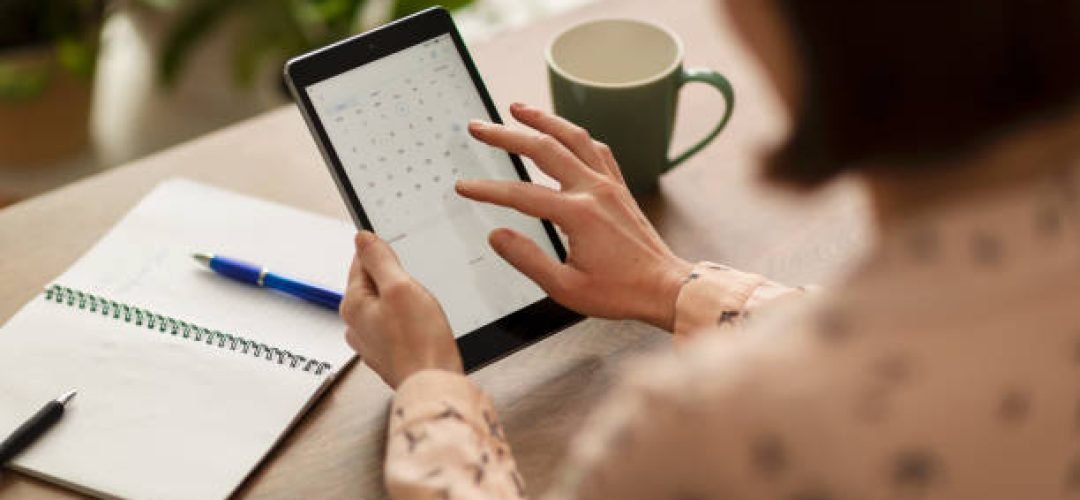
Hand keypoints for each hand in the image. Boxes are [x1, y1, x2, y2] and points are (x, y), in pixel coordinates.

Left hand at [340, 231, 462, 387]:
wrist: (433, 384)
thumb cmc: (419, 342)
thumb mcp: (400, 287)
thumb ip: (379, 259)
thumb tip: (362, 238)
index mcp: (353, 304)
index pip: (360, 261)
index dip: (384, 253)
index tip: (401, 254)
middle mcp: (356, 325)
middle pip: (373, 284)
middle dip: (396, 279)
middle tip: (417, 288)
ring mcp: (371, 341)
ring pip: (386, 305)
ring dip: (403, 301)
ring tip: (422, 310)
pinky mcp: (388, 353)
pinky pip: (395, 325)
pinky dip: (408, 321)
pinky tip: (422, 327)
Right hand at [456, 103, 692, 330]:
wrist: (665, 288)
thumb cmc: (620, 292)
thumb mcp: (566, 287)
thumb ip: (527, 259)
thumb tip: (497, 236)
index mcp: (578, 214)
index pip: (521, 195)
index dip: (488, 189)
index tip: (464, 186)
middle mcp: (594, 190)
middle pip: (543, 149)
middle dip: (506, 134)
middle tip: (479, 127)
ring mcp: (609, 185)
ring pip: (572, 137)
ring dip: (543, 119)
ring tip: (517, 107)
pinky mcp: (619, 187)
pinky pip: (596, 149)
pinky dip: (574, 134)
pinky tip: (562, 131)